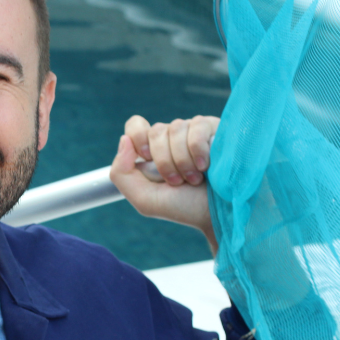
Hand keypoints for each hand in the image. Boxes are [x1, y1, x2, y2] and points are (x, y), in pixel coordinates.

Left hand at [109, 115, 218, 253]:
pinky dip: (198, 151)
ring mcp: (192, 130)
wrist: (218, 213)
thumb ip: (121, 173)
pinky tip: (207, 166)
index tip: (147, 160)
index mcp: (153, 150)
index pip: (136, 125)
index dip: (138, 138)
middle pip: (156, 131)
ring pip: (176, 128)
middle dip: (165, 161)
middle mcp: (171, 137)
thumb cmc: (183, 207)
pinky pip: (197, 127)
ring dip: (183, 161)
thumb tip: (124, 139)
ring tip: (195, 179)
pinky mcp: (213, 128)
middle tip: (177, 182)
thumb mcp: (144, 198)